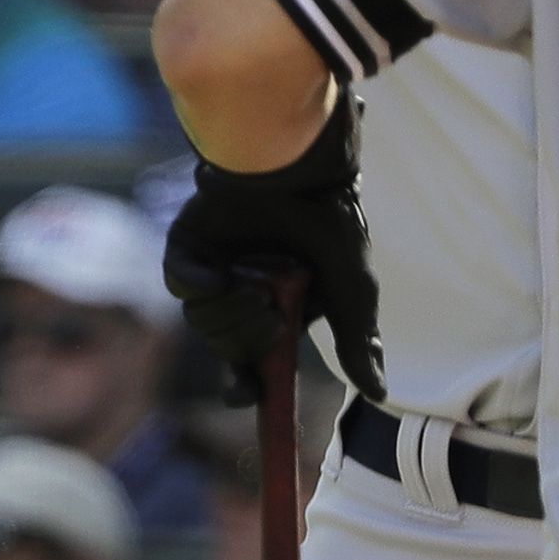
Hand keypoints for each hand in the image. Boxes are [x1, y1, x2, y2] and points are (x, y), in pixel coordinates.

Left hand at [161, 94, 383, 404]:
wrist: (299, 167)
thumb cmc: (331, 223)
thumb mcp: (353, 288)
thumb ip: (359, 340)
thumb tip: (379, 391)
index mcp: (280, 306)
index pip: (255, 361)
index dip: (246, 385)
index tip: (247, 393)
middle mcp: (245, 290)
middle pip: (228, 345)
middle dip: (246, 340)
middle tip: (270, 316)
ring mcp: (216, 267)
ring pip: (202, 318)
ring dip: (227, 312)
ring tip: (255, 286)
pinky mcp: (189, 244)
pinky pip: (179, 282)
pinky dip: (196, 284)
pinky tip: (217, 275)